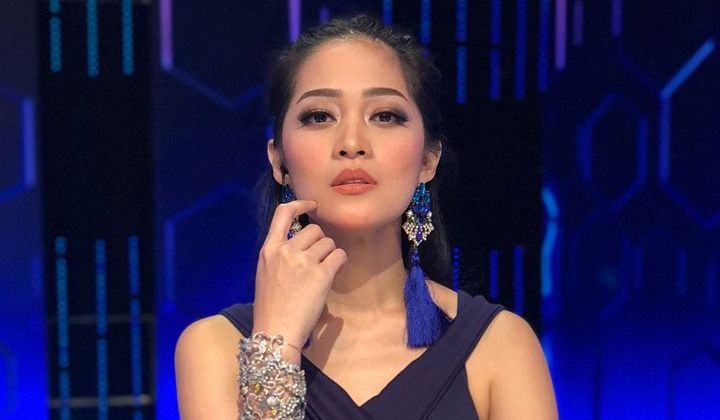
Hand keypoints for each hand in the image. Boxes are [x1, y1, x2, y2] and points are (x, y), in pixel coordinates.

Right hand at [252, 200, 346, 361]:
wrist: (275, 332)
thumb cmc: (270, 308)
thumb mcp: (266, 274)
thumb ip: (280, 256)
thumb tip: (301, 245)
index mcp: (268, 250)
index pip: (283, 213)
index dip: (300, 204)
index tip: (313, 205)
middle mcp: (285, 250)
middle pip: (314, 230)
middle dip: (320, 243)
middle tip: (319, 261)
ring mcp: (303, 261)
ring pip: (328, 243)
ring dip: (330, 255)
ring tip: (323, 273)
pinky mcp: (320, 274)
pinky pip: (339, 256)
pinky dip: (340, 263)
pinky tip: (333, 274)